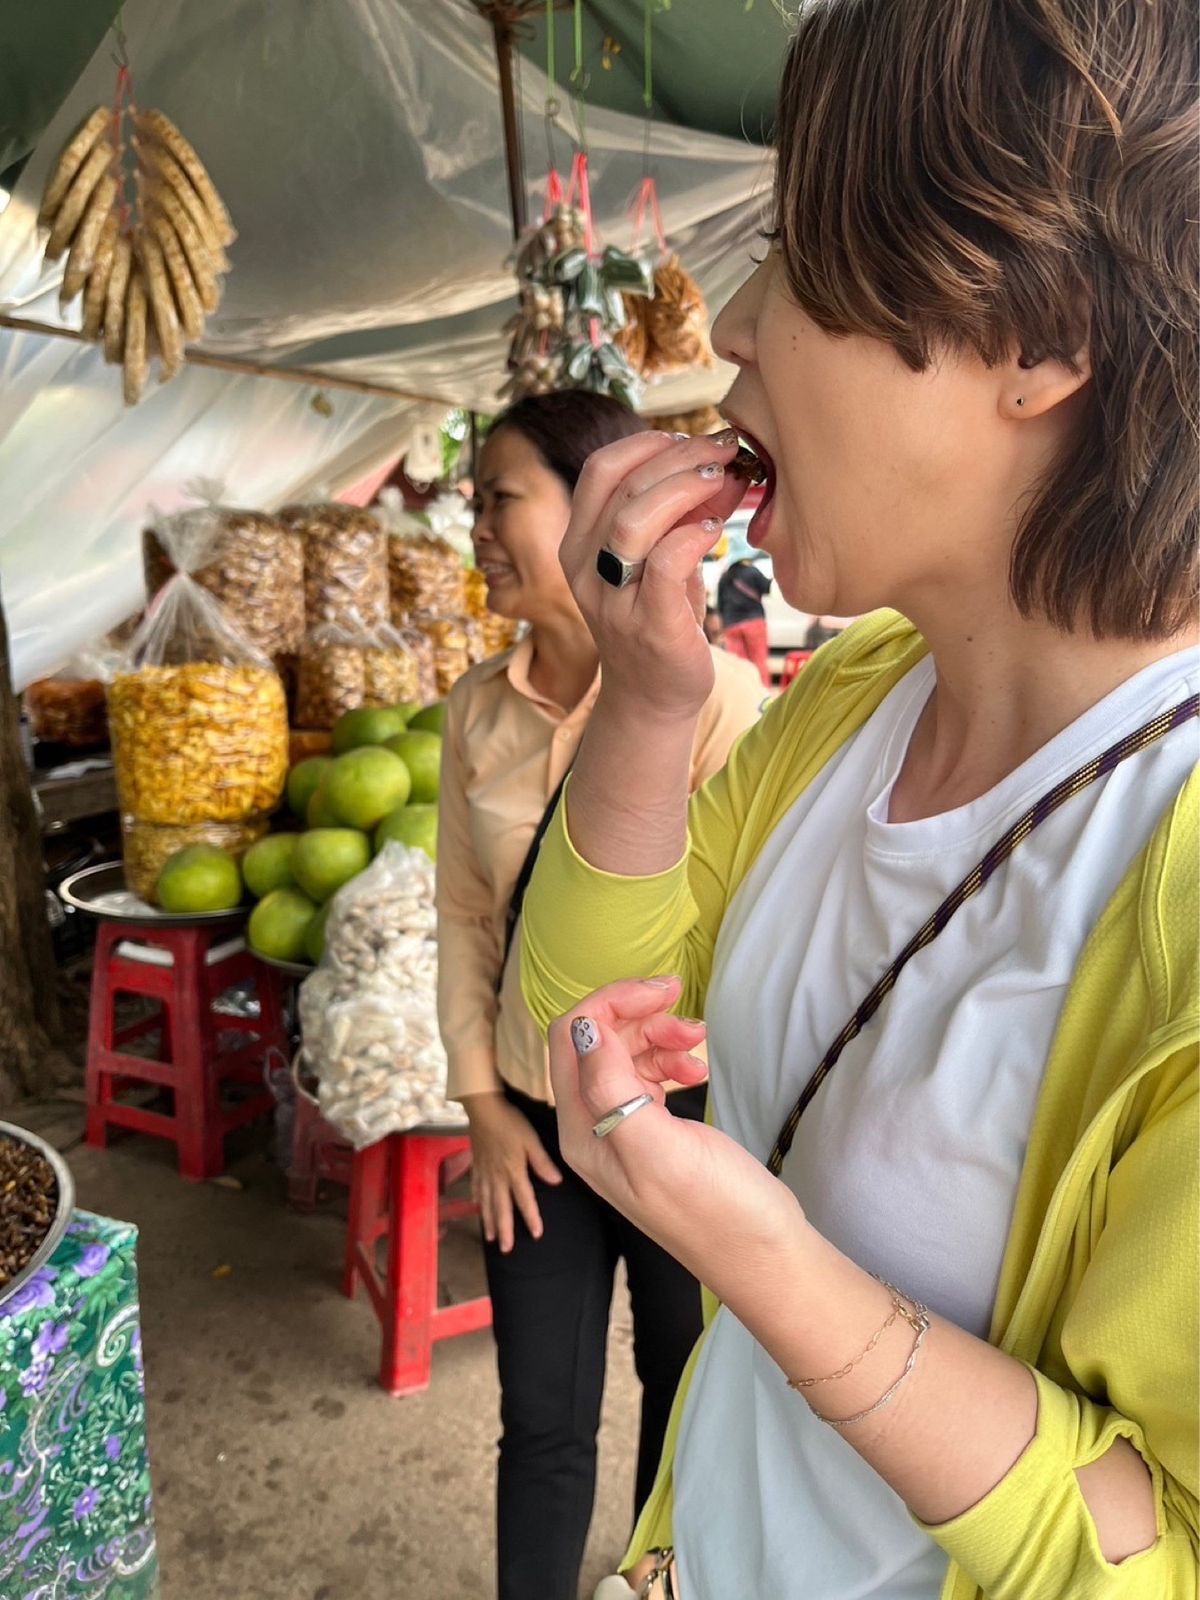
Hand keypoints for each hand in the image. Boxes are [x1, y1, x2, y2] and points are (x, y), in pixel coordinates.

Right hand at [461, 1092, 562, 1252]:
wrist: (483, 1108)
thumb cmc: (510, 1122)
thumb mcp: (530, 1139)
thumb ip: (542, 1162)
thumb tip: (556, 1182)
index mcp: (513, 1172)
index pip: (524, 1200)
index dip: (531, 1218)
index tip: (536, 1234)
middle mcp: (497, 1177)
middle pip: (501, 1208)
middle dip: (504, 1230)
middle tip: (506, 1250)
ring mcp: (484, 1172)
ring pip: (486, 1202)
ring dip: (489, 1221)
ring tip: (490, 1238)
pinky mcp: (476, 1163)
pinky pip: (475, 1186)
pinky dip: (476, 1199)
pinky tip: (475, 1206)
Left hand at [547, 978, 803, 1303]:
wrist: (762, 1254)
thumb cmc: (715, 1208)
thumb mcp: (658, 1147)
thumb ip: (612, 1087)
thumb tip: (583, 1028)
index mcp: (580, 1132)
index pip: (569, 1040)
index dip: (610, 1003)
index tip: (664, 990)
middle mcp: (591, 1130)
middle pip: (595, 1043)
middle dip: (637, 1016)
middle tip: (689, 1016)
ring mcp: (622, 1133)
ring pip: (623, 1056)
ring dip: (658, 1036)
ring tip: (699, 1042)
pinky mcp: (652, 1134)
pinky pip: (645, 1078)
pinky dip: (669, 1059)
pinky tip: (696, 1068)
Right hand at [560, 431, 749, 722]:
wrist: (654, 697)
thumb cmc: (659, 619)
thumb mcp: (658, 559)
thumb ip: (676, 515)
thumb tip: (719, 462)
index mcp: (578, 543)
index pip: (600, 470)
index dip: (646, 443)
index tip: (689, 439)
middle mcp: (586, 569)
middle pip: (623, 486)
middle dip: (679, 457)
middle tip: (722, 450)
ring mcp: (613, 600)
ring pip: (635, 520)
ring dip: (685, 488)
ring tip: (721, 481)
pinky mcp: (648, 625)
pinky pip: (664, 563)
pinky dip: (693, 536)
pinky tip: (715, 531)